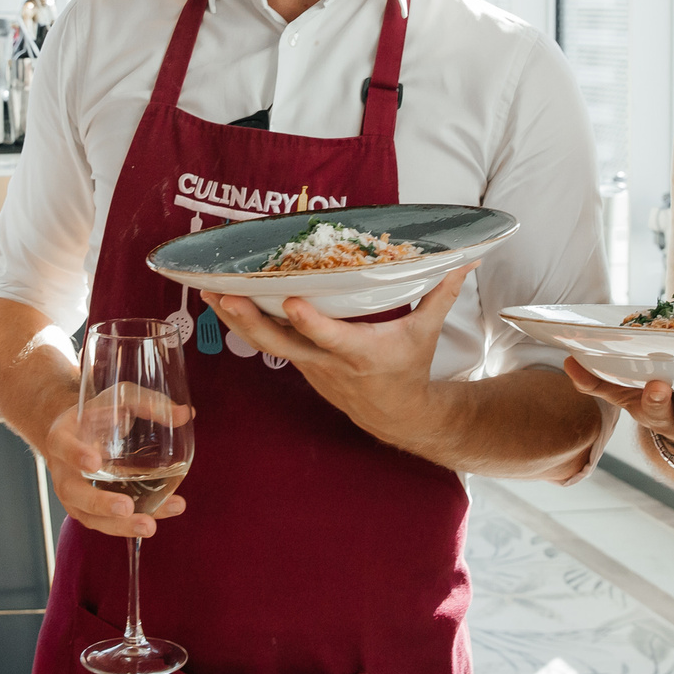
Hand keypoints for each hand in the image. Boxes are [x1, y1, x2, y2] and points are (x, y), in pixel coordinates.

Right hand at [42, 396, 192, 539]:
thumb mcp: (119, 399)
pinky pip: (107, 523)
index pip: (63, 446)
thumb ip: (149, 404)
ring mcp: (74, 495)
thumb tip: (186, 414)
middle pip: (75, 493)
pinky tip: (159, 518)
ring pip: (91, 517)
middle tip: (126, 507)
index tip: (94, 462)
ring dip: (120, 525)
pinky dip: (132, 525)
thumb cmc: (99, 414)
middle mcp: (64, 471)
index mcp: (63, 438)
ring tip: (149, 526)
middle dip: (100, 503)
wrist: (78, 435)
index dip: (76, 454)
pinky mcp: (89, 511)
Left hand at [204, 266, 466, 445]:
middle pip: (281, 343)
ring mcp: (308, 366)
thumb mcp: (426, 331)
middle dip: (250, 320)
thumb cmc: (409, 367)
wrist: (396, 415)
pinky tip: (222, 302)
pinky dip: (244, 325)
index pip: (331, 337)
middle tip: (224, 294)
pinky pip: (268, 345)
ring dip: (234, 320)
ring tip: (208, 292)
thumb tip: (465, 258)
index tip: (291, 301)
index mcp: (360, 353)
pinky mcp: (300, 364)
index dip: (310, 322)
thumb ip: (440, 292)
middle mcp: (327, 362)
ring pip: (265, 344)